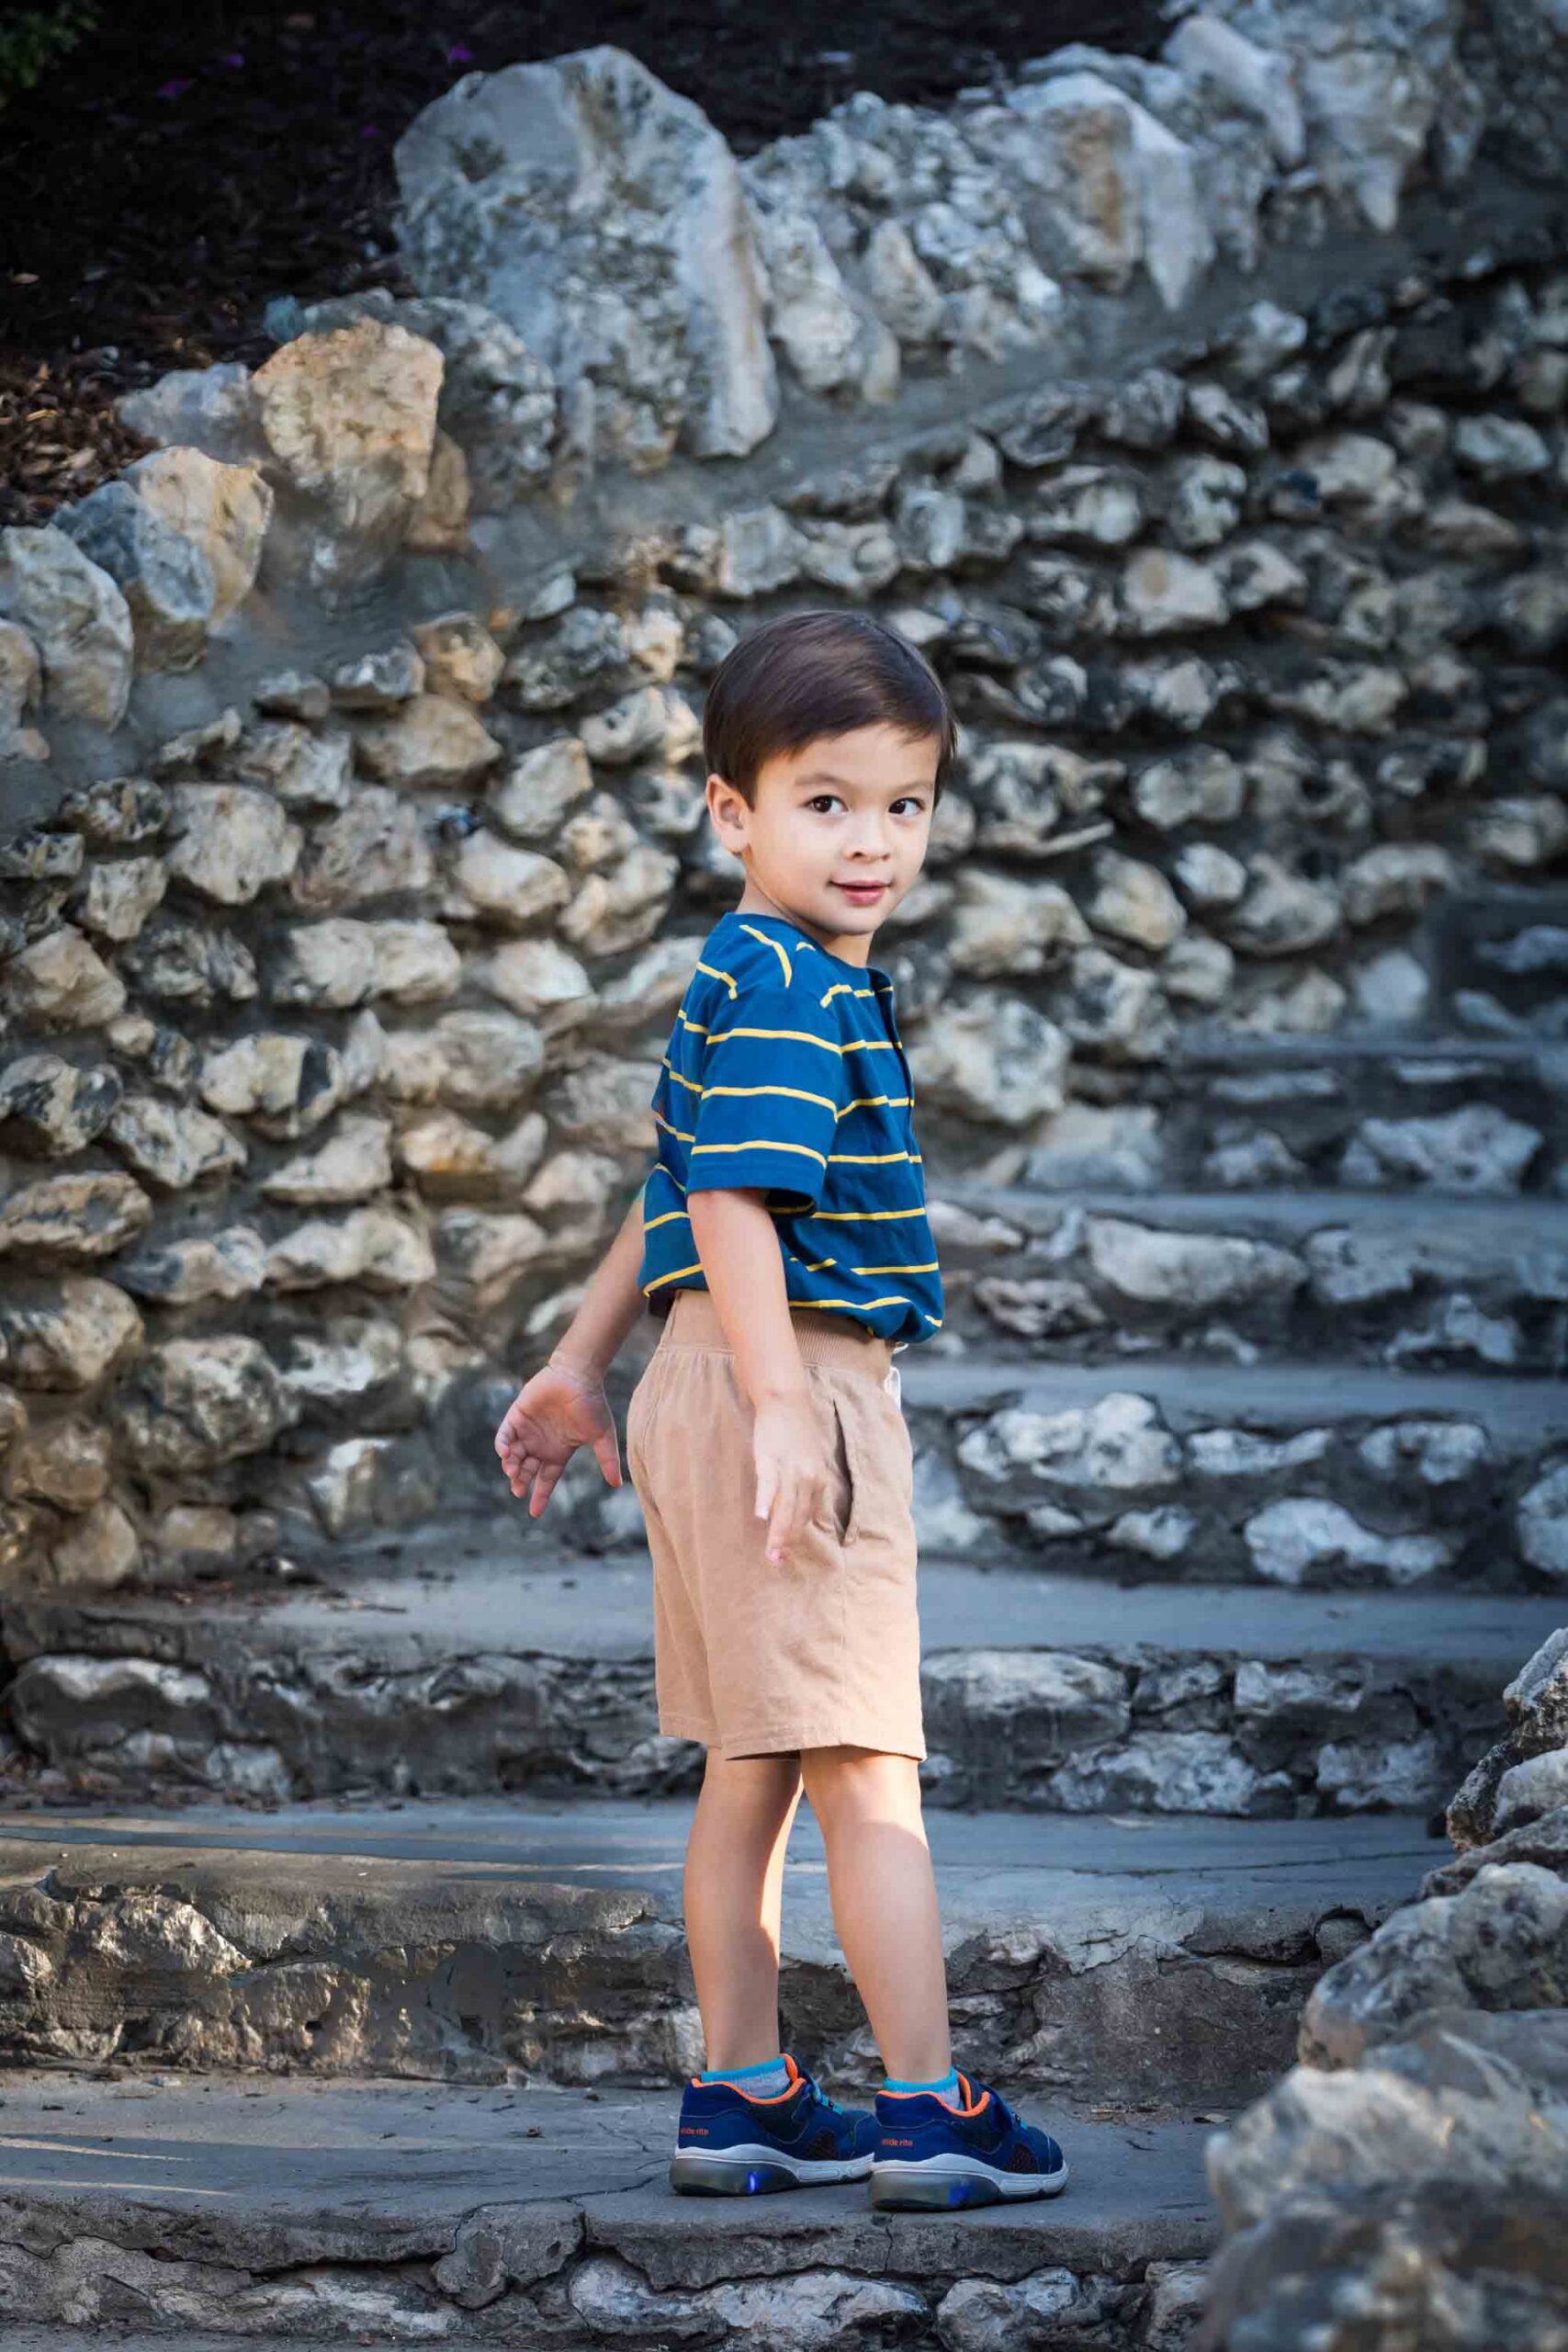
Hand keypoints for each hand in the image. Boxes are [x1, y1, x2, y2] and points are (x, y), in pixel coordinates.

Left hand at [494, 1357, 622, 1516]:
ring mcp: (528, 1430)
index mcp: (558, 1452)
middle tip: (518, 1489)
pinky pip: (504, 1434)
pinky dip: (501, 1445)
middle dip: (521, 1482)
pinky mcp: (517, 1415)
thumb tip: (618, 1484)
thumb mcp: (602, 1436)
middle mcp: (541, 1444)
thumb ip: (607, 1460)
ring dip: (511, 1465)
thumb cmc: (592, 1404)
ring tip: (513, 1471)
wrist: (579, 1375)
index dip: (540, 1495)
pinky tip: (504, 1453)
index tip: (534, 1513)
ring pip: (513, 1455)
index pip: (547, 1479)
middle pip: (526, 1470)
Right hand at [752, 1391, 830, 1566]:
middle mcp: (809, 1478)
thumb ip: (803, 1486)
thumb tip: (794, 1510)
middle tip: (777, 1562)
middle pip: (798, 1517)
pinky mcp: (771, 1459)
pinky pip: (769, 1485)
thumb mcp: (808, 1462)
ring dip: (778, 1532)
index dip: (796, 1535)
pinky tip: (761, 1517)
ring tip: (771, 1553)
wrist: (787, 1400)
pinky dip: (766, 1501)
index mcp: (818, 1481)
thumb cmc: (795, 1432)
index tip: (787, 1553)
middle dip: (787, 1541)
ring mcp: (790, 1469)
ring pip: (785, 1507)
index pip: (808, 1516)